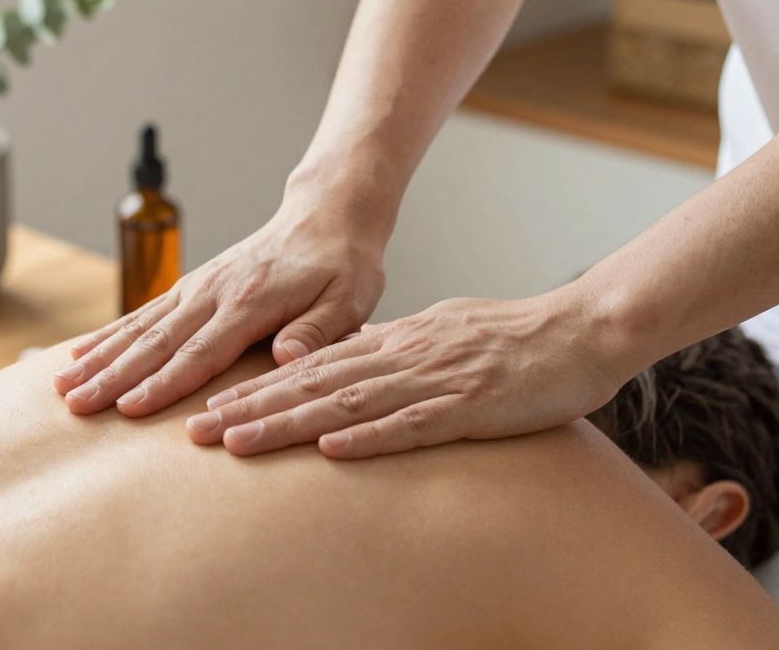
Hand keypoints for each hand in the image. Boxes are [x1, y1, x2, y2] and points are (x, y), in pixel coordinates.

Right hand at [53, 185, 387, 416]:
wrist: (325, 217)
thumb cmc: (342, 266)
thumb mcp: (349, 299)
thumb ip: (319, 331)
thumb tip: (288, 357)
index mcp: (250, 302)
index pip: (200, 352)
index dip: (163, 383)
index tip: (128, 407)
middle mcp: (213, 293)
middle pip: (156, 342)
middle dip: (113, 376)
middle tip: (76, 405)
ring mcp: (196, 288)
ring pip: (139, 328)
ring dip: (99, 358)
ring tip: (61, 385)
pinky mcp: (190, 288)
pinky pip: (142, 313)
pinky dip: (107, 335)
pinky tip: (78, 353)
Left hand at [184, 291, 630, 458]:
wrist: (581, 329)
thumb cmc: (510, 336)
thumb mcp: (436, 334)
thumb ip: (390, 349)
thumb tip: (346, 360)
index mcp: (393, 342)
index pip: (311, 367)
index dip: (257, 389)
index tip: (210, 408)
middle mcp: (402, 357)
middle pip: (312, 385)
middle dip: (251, 409)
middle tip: (197, 432)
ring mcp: (434, 381)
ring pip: (346, 404)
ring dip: (288, 424)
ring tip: (238, 442)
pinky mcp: (471, 406)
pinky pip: (414, 424)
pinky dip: (371, 437)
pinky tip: (332, 449)